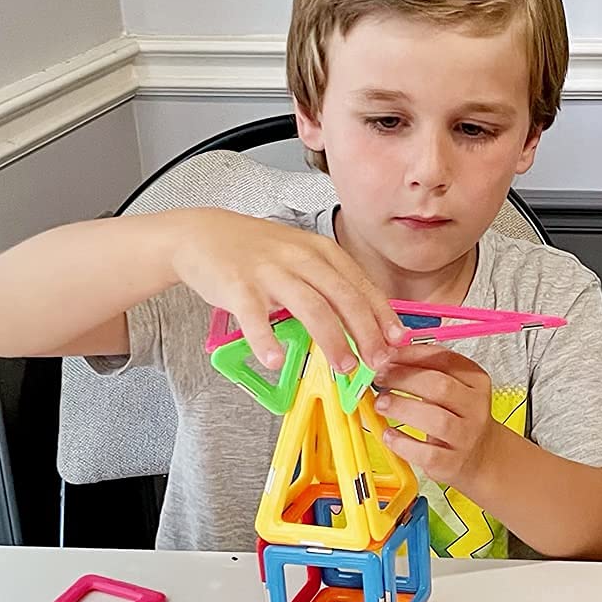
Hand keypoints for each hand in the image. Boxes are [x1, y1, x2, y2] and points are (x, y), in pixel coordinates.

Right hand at [167, 208, 403, 372]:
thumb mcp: (302, 257)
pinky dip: (266, 340)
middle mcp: (300, 258)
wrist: (202, 234)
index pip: (362, 285)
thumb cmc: (258, 252)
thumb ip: (331, 285)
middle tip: (378, 363)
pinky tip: (276, 361)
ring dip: (331, 340)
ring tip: (343, 367)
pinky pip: (255, 317)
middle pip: (344, 297)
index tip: (399, 342)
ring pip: (310, 306)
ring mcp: (270, 271)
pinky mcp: (238, 286)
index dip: (383, 316)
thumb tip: (365, 327)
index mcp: (322, 252)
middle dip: (366, 333)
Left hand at [373, 344, 499, 490]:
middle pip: (440, 387)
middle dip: (404, 379)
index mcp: (476, 381)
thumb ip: (426, 369)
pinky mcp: (452, 462)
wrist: (480, 455)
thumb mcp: (452, 387)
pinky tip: (388, 434)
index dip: (411, 355)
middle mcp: (475, 407)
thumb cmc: (457, 416)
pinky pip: (427, 452)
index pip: (445, 359)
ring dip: (402, 408)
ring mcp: (466, 436)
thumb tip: (388, 353)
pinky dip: (403, 443)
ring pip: (436, 419)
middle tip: (380, 378)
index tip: (387, 354)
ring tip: (381, 404)